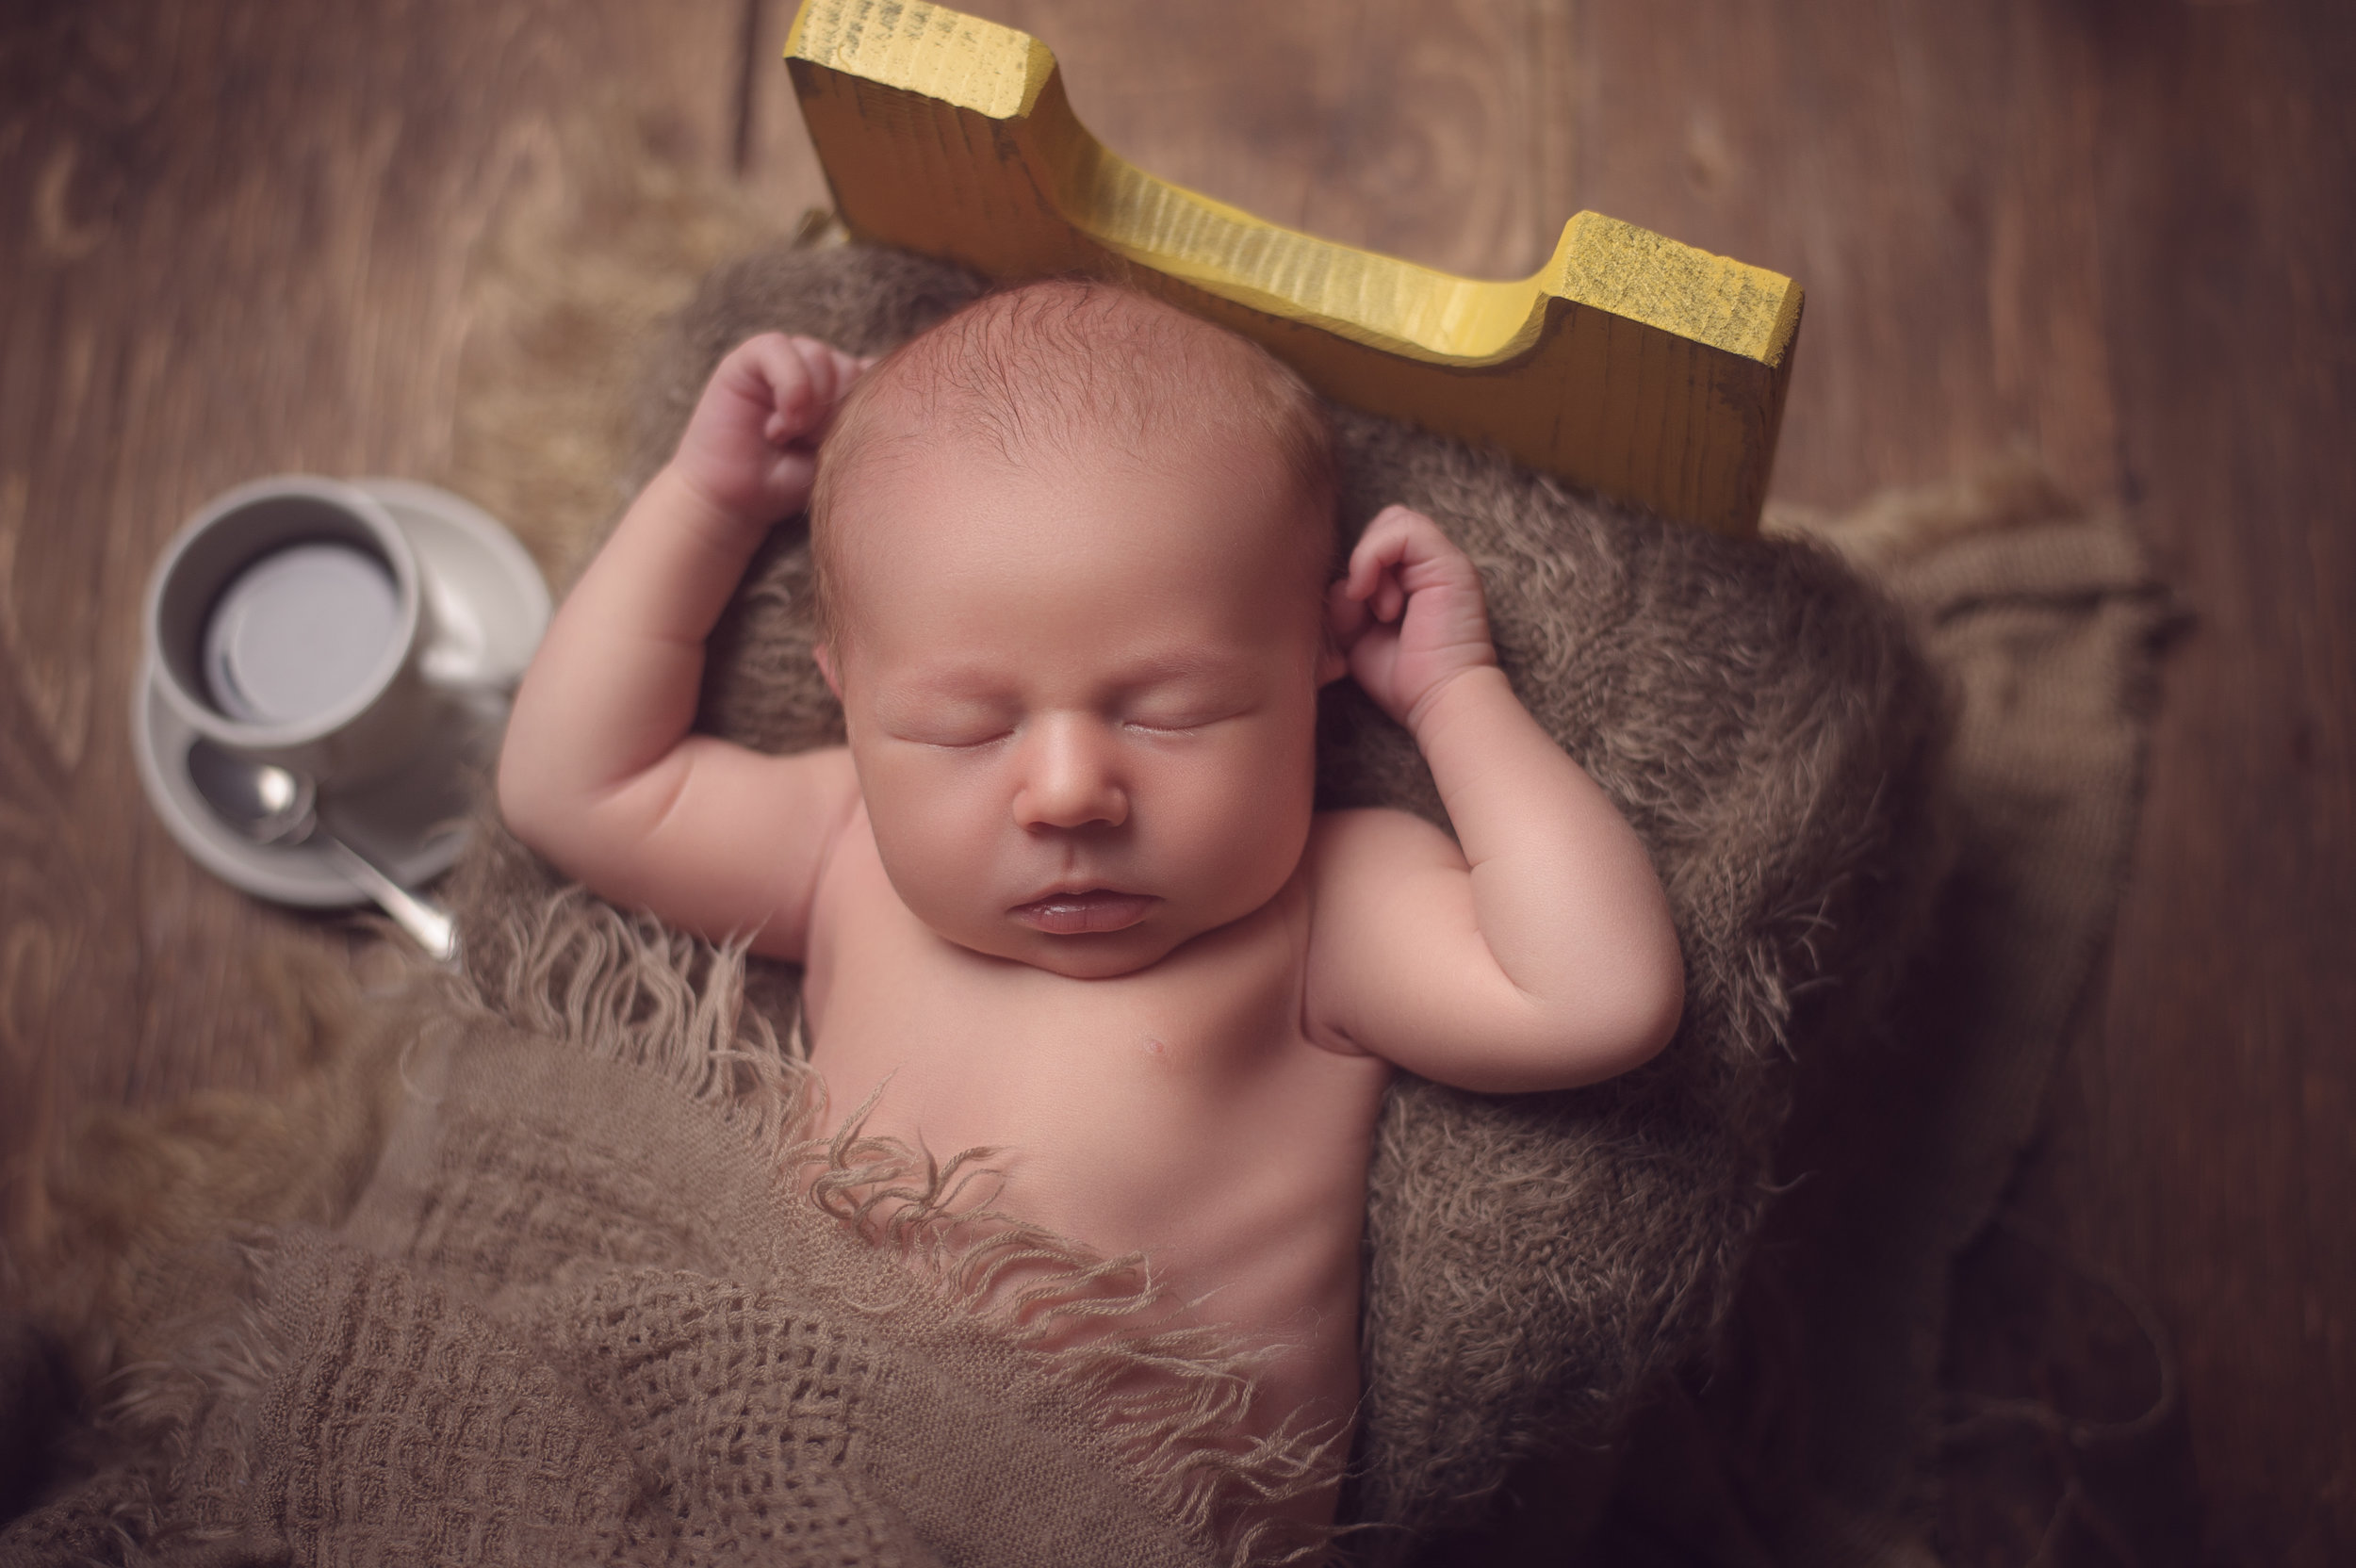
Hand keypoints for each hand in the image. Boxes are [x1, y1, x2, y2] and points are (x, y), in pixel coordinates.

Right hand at [670, 333, 869, 527]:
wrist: (738, 501)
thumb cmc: (788, 481)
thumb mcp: (837, 447)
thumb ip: (856, 409)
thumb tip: (872, 361)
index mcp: (836, 388)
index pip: (869, 376)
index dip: (860, 413)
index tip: (839, 449)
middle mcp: (811, 371)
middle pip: (847, 366)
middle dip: (836, 410)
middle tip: (811, 445)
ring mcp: (781, 362)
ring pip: (818, 355)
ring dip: (812, 403)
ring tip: (792, 437)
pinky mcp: (746, 360)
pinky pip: (778, 347)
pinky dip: (789, 386)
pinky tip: (780, 426)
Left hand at [1328, 504, 1497, 729]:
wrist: (1441, 700)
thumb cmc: (1405, 681)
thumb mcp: (1357, 639)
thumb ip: (1346, 606)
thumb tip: (1342, 584)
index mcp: (1416, 581)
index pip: (1379, 543)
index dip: (1358, 569)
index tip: (1356, 617)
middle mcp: (1432, 566)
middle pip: (1385, 525)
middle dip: (1364, 562)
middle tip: (1367, 609)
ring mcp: (1444, 561)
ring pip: (1393, 519)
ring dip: (1370, 561)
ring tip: (1379, 609)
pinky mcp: (1449, 563)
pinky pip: (1401, 529)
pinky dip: (1373, 556)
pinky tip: (1372, 595)